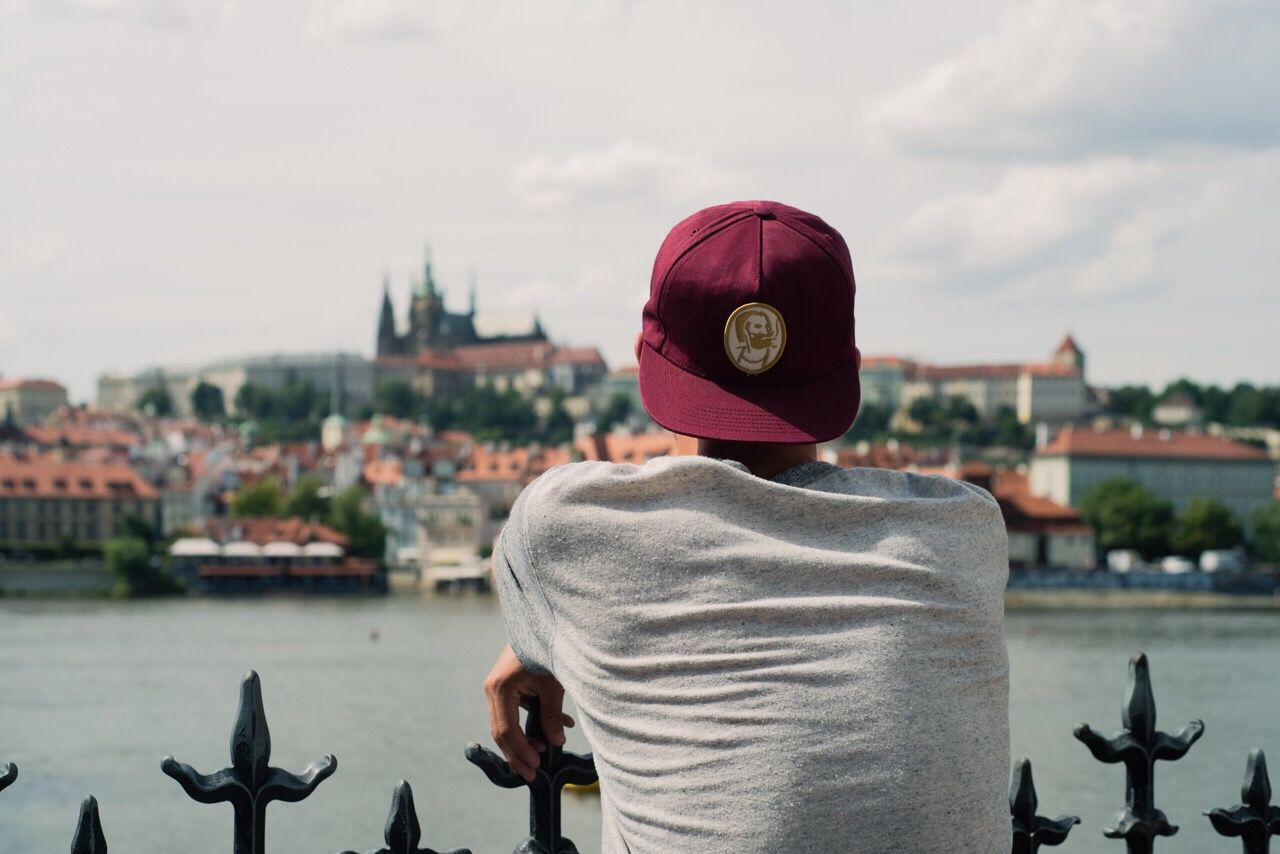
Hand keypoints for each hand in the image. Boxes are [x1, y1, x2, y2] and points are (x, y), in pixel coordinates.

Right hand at [483, 644, 574, 781]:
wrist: (542, 624)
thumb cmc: (546, 651)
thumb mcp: (552, 686)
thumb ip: (553, 716)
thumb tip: (556, 742)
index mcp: (500, 689)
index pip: (507, 731)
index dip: (520, 753)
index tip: (535, 768)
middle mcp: (492, 689)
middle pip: (501, 731)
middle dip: (518, 754)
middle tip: (533, 773)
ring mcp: (496, 687)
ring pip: (506, 723)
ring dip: (524, 740)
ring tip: (542, 753)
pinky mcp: (506, 685)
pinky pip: (514, 711)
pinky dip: (530, 723)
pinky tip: (552, 731)